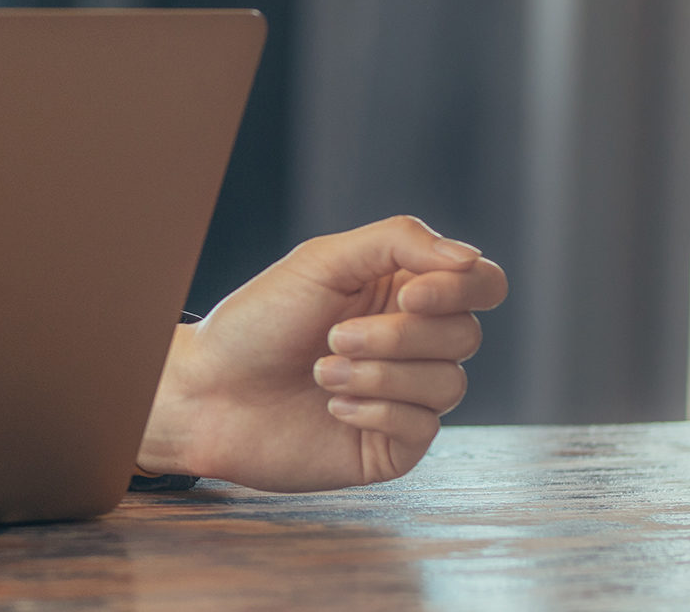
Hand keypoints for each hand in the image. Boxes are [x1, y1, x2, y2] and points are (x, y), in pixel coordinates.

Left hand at [137, 216, 505, 491]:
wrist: (207, 392)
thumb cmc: (259, 321)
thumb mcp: (324, 261)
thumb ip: (400, 243)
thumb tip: (470, 258)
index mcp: (404, 291)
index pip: (482, 284)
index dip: (460, 289)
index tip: (408, 296)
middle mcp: (415, 343)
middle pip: (466, 334)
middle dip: (398, 336)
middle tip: (333, 336)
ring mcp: (408, 396)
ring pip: (449, 383)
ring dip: (380, 374)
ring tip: (321, 371)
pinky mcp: (393, 445)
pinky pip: (424, 427)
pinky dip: (377, 410)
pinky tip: (333, 406)